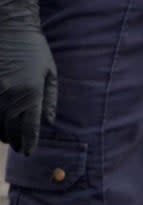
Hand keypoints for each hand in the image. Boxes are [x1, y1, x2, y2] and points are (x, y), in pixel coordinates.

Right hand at [0, 1, 57, 154]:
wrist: (11, 26)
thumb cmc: (35, 49)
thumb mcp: (50, 73)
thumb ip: (50, 100)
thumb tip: (49, 122)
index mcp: (32, 94)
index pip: (30, 128)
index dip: (29, 143)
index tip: (29, 152)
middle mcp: (12, 95)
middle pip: (11, 128)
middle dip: (16, 141)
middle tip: (19, 148)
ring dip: (2, 133)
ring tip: (8, 139)